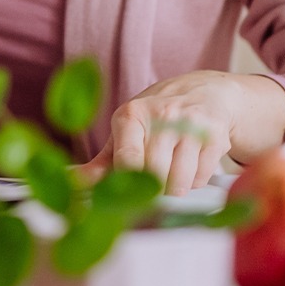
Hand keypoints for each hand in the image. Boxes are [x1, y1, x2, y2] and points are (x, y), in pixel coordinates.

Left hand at [86, 70, 284, 196]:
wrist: (205, 92)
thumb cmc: (157, 118)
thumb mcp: (126, 132)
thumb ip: (101, 163)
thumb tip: (69, 181)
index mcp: (131, 115)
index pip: (128, 158)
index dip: (128, 183)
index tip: (128, 193)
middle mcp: (161, 115)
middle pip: (154, 176)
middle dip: (153, 190)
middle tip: (152, 184)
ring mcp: (191, 125)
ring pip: (179, 182)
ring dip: (175, 187)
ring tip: (172, 171)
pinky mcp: (214, 135)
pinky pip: (201, 178)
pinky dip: (195, 181)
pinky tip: (192, 163)